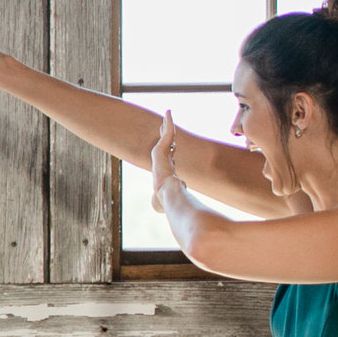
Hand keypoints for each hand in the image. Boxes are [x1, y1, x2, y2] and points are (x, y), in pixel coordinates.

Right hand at [151, 114, 191, 229]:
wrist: (167, 196)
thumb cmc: (169, 202)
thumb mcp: (171, 205)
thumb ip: (174, 208)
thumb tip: (177, 223)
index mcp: (164, 172)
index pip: (166, 159)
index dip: (168, 151)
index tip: (170, 145)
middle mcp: (161, 162)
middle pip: (165, 145)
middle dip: (164, 135)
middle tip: (164, 126)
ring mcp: (160, 155)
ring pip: (166, 137)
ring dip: (166, 126)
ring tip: (168, 115)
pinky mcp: (160, 149)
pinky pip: (166, 133)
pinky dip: (168, 122)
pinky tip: (169, 113)